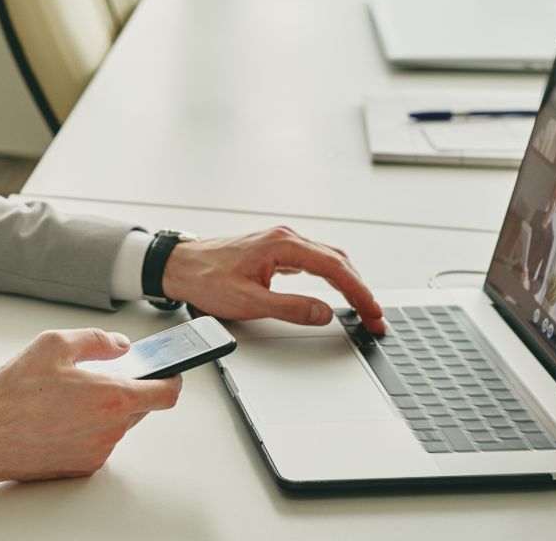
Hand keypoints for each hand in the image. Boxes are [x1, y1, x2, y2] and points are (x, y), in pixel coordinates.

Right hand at [0, 328, 180, 486]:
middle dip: (129, 389)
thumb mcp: (53, 345)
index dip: (171, 379)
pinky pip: (98, 441)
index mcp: (111, 398)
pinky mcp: (82, 466)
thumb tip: (119, 345)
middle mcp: (110, 430)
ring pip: (117, 425)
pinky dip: (88, 427)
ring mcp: (97, 451)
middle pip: (141, 408)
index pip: (165, 394)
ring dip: (105, 409)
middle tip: (103, 376)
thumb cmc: (13, 395)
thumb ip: (95, 340)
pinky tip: (59, 416)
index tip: (169, 372)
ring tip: (69, 396)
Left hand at [161, 226, 385, 333]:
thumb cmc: (206, 279)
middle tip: (375, 317)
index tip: (373, 313)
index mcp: (282, 245)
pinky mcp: (276, 251)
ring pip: (328, 259)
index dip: (359, 293)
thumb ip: (290, 308)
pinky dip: (332, 277)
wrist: (180, 266)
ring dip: (349, 283)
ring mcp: (281, 243)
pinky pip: (314, 261)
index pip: (335, 268)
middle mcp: (286, 238)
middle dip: (360, 289)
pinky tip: (338, 291)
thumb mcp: (249, 301)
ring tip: (363, 308)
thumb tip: (325, 312)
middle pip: (338, 261)